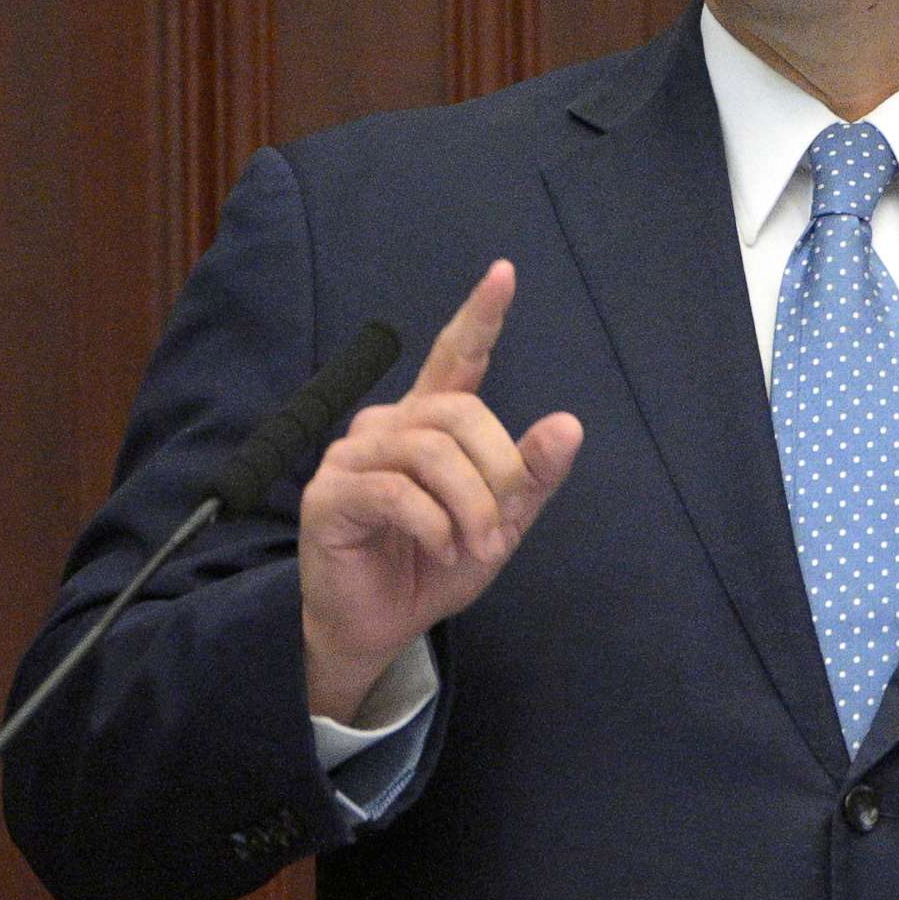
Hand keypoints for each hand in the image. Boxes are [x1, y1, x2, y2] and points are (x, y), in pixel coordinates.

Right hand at [297, 260, 582, 721]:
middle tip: (500, 530)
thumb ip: (532, 477)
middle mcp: (389, 426)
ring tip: (473, 547)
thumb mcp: (501, 525)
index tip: (504, 273)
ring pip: (431, 452)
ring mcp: (353, 456)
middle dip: (497, 471)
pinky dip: (434, 525)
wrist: (378, 626)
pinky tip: (442, 549)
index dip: (480, 315)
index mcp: (431, 423)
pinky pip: (396, 492)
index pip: (456, 356)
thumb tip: (569, 425)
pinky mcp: (329, 494)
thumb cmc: (434, 565)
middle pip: (459, 413)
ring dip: (470, 506)